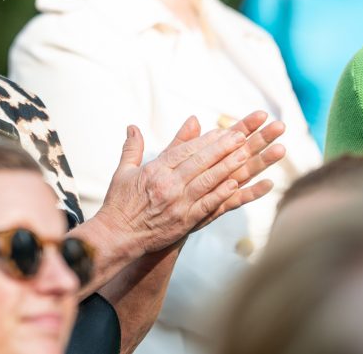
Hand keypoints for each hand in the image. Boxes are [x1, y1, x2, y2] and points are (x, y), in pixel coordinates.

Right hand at [96, 111, 285, 253]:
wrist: (117, 236)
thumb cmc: (119, 203)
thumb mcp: (123, 171)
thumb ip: (132, 148)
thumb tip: (133, 126)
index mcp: (154, 170)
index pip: (185, 150)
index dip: (205, 140)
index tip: (222, 130)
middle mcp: (168, 185)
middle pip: (200, 162)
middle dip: (222, 148)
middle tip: (241, 136)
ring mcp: (178, 204)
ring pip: (207, 181)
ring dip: (227, 166)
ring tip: (245, 154)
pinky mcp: (184, 221)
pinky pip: (207, 205)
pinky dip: (222, 194)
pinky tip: (235, 184)